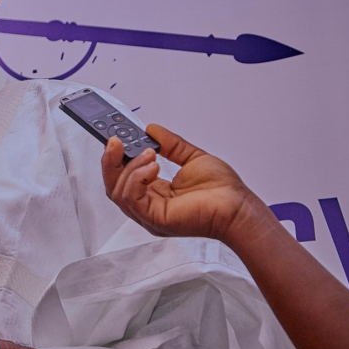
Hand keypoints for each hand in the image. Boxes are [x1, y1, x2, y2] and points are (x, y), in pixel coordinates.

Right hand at [101, 124, 264, 242]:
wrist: (237, 207)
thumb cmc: (223, 192)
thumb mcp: (192, 158)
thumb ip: (170, 144)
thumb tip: (151, 130)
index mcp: (155, 195)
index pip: (123, 177)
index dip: (115, 158)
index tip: (114, 139)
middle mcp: (148, 206)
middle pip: (113, 185)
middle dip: (110, 160)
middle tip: (115, 141)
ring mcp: (149, 215)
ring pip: (118, 190)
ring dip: (130, 166)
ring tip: (149, 153)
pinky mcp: (153, 219)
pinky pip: (130, 198)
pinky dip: (136, 178)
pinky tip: (152, 167)